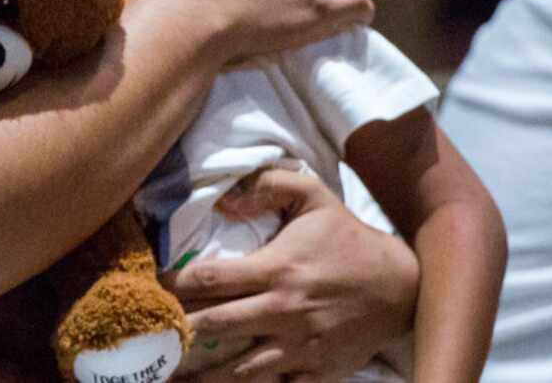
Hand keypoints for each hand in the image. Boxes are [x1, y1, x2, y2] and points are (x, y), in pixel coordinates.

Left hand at [164, 168, 417, 381]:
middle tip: (150, 334)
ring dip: (205, 372)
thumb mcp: (312, 196)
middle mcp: (284, 311)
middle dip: (179, 330)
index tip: (153, 286)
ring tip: (172, 373)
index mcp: (277, 269)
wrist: (401, 285)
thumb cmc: (346, 237)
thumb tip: (222, 199)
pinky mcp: (316, 371)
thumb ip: (265, 186)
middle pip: (216, 326)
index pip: (212, 279)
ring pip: (241, 369)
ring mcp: (300, 347)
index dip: (176, 283)